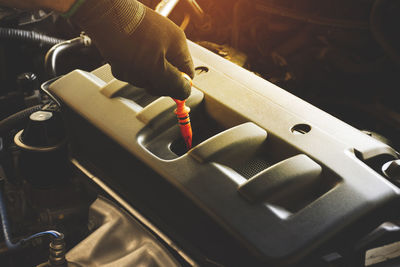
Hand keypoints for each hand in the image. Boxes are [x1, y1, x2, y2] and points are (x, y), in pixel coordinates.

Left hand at [72, 0, 193, 99]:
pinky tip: (117, 57)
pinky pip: (130, 60)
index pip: (186, 75)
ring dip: (132, 72)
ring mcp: (148, 38)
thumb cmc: (129, 39)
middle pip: (163, 74)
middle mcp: (165, 40)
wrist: (101, 15)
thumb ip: (173, 84)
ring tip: (125, 62)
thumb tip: (185, 92)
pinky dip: (123, 62)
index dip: (175, 86)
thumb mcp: (156, 70)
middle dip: (148, 79)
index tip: (161, 88)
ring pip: (144, 69)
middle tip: (140, 73)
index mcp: (178, 46)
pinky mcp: (132, 38)